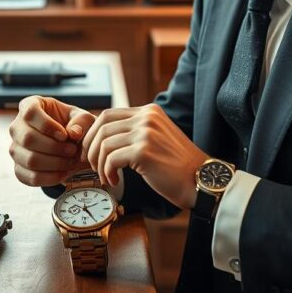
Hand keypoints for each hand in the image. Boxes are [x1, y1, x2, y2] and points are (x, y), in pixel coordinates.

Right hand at [9, 96, 94, 186]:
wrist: (73, 147)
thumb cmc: (75, 127)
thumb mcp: (84, 119)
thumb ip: (82, 122)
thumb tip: (73, 132)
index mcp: (30, 106)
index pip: (29, 113)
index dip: (47, 125)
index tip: (64, 135)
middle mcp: (17, 126)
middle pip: (28, 138)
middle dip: (55, 148)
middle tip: (72, 150)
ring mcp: (15, 148)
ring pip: (29, 160)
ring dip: (55, 164)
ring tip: (70, 161)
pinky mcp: (18, 168)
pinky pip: (30, 177)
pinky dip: (50, 178)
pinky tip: (63, 173)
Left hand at [77, 103, 208, 210]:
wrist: (201, 180)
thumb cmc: (178, 167)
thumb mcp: (157, 138)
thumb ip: (136, 132)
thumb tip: (105, 138)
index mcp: (149, 111)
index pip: (108, 114)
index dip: (93, 133)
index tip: (90, 150)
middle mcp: (146, 117)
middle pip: (102, 126)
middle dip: (90, 147)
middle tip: (92, 165)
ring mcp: (145, 133)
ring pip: (104, 144)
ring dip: (99, 164)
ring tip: (107, 177)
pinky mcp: (143, 151)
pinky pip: (111, 159)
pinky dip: (107, 172)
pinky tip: (114, 181)